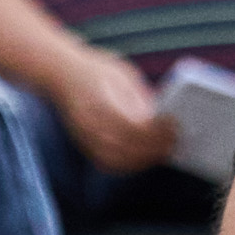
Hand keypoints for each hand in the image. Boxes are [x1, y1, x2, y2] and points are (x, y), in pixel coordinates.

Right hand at [56, 50, 175, 173]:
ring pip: (118, 160)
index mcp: (100, 103)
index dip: (156, 130)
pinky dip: (128, 164)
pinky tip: (143, 158)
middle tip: (175, 141)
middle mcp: (90, 124)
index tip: (175, 124)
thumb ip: (141, 98)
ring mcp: (84, 137)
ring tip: (163, 151)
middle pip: (127, 147)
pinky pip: (108, 163)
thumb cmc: (94, 70)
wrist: (59, 73)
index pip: (133, 126)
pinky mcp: (83, 144)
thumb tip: (162, 120)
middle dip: (155, 147)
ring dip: (143, 159)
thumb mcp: (123, 75)